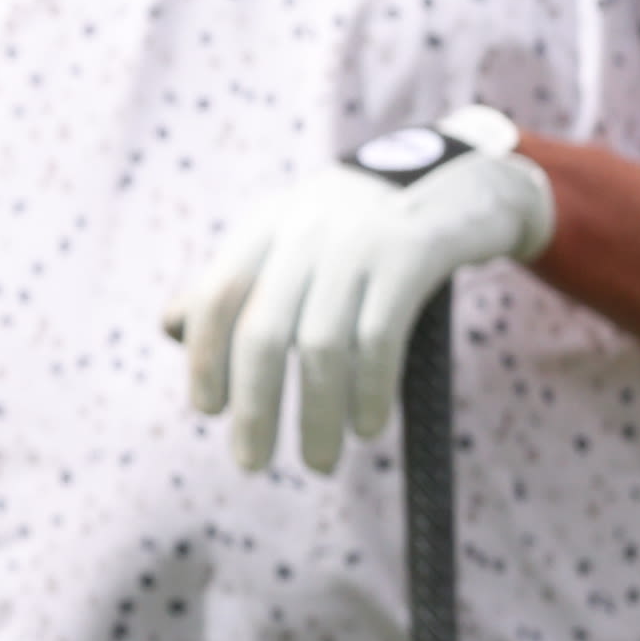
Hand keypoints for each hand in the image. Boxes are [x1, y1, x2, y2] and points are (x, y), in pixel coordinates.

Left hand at [169, 130, 560, 477]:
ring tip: (321, 461)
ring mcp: (362, 241)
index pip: (217, 297)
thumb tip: (173, 327)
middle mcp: (308, 229)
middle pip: (264, 331)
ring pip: (322, 345)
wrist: (466, 178)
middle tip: (253, 463)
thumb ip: (241, 276)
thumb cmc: (367, 223)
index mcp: (269, 223)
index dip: (205, 357)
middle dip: (255, 407)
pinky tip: (368, 427)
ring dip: (317, 415)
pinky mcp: (414, 255)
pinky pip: (380, 339)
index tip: (210, 410)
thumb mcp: (296, 232)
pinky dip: (369, 392)